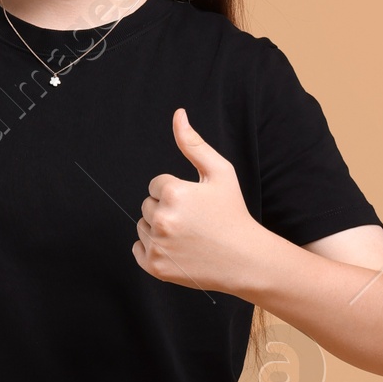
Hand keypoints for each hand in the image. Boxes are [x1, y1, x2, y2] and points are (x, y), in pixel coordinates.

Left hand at [134, 108, 261, 294]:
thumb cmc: (233, 213)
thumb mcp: (220, 173)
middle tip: (193, 221)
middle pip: (147, 205)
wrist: (244, 259)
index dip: (176, 192)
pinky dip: (153, 250)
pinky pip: (137, 249)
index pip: (156, 185)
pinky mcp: (154, 267)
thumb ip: (194, 144)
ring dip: (158, 229)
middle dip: (166, 210)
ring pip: (142, 227)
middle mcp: (161, 219)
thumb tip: (178, 114)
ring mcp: (157, 245)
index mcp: (173, 192)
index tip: (195, 204)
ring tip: (187, 236)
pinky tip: (177, 250)